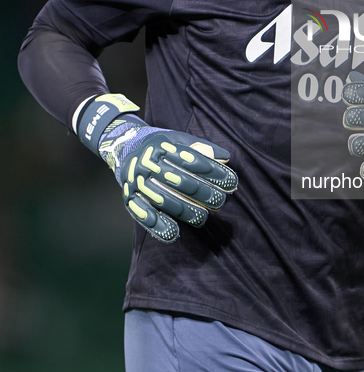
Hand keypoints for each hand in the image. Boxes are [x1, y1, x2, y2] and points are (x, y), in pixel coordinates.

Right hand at [77, 94, 237, 241]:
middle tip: (220, 201)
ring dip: (188, 212)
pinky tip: (174, 232)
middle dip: (205, 194)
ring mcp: (137, 181)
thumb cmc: (162, 146)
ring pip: (166, 200)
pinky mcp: (129, 196)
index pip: (194, 161)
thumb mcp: (179, 140)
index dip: (215, 173)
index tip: (231, 183)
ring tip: (203, 217)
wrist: (125, 146)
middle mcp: (148, 162)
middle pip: (182, 182)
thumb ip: (201, 148)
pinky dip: (158, 226)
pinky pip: (143, 214)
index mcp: (163, 146)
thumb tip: (225, 157)